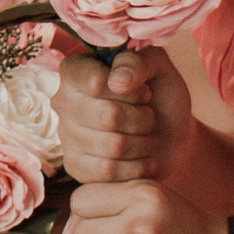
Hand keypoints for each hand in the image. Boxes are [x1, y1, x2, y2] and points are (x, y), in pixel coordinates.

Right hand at [56, 47, 186, 184]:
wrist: (169, 137)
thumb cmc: (160, 97)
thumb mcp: (158, 68)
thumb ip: (138, 62)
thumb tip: (117, 81)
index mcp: (76, 70)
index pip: (96, 82)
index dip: (131, 91)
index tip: (145, 92)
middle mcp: (63, 101)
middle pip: (107, 116)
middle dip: (142, 119)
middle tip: (149, 117)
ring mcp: (66, 135)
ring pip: (111, 146)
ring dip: (143, 144)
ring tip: (148, 137)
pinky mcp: (74, 165)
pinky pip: (107, 171)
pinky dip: (136, 168)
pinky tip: (143, 160)